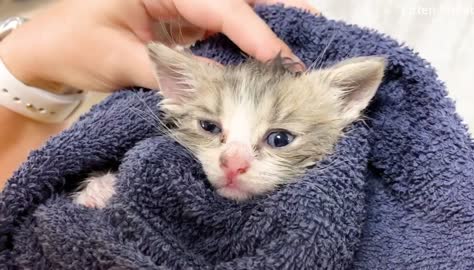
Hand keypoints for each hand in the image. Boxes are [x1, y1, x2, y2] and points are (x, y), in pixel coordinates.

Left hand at [0, 0, 315, 92]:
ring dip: (265, 25)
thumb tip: (213, 92)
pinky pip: (222, 26)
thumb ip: (166, 74)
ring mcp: (182, 4)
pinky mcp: (182, 21)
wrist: (52, 48)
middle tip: (312, 27)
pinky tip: (263, 56)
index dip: (251, 30)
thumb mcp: (116, 58)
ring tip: (297, 43)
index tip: (277, 57)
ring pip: (234, 9)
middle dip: (275, 10)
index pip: (217, 4)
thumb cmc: (73, 44)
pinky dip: (245, 40)